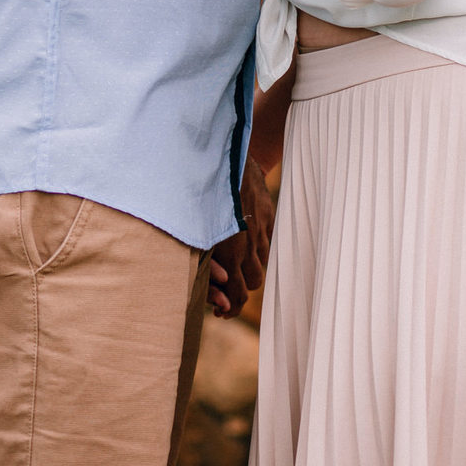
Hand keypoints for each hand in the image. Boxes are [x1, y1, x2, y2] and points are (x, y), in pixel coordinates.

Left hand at [207, 157, 273, 317]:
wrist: (227, 155)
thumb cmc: (201, 194)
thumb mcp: (196, 232)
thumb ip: (206, 266)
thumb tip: (222, 294)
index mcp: (230, 250)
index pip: (238, 296)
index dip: (230, 309)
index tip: (220, 311)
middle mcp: (249, 243)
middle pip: (253, 284)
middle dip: (239, 293)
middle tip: (225, 293)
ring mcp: (262, 229)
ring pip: (262, 266)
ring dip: (249, 270)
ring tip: (235, 269)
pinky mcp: (269, 215)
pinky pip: (268, 244)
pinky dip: (258, 251)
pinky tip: (245, 245)